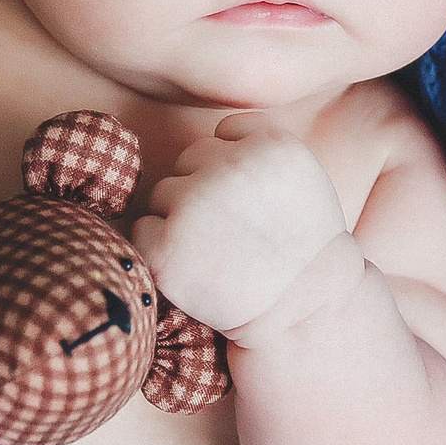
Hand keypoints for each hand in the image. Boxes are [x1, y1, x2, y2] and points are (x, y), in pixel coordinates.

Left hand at [131, 114, 353, 338]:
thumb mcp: (303, 176)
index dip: (235, 166)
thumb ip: (259, 145)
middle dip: (205, 189)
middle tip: (235, 231)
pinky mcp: (165, 247)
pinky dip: (160, 246)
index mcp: (268, 145)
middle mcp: (228, 168)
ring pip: (164, 192)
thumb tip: (212, 137)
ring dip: (180, 216)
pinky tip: (194, 267)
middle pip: (190, 160)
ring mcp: (193, 206)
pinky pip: (143, 229)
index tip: (254, 200)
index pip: (225, 132)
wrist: (302, 312)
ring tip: (217, 250)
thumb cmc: (302, 247)